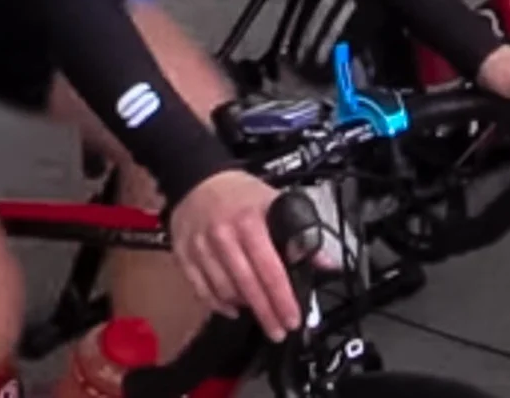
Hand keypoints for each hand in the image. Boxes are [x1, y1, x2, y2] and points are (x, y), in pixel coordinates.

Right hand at [168, 171, 302, 339]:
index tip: (292, 318)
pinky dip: (218, 304)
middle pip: (247, 285)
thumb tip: (325, 262)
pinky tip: (233, 308)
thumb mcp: (275, 201)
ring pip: (224, 290)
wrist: (197, 178)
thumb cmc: (239, 193)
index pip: (270, 269)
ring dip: (244, 307)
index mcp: (249, 222)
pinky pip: (201, 290)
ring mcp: (201, 248)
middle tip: (279, 331)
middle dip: (266, 313)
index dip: (282, 298)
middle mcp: (223, 236)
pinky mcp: (184, 256)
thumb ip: (301, 232)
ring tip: (261, 313)